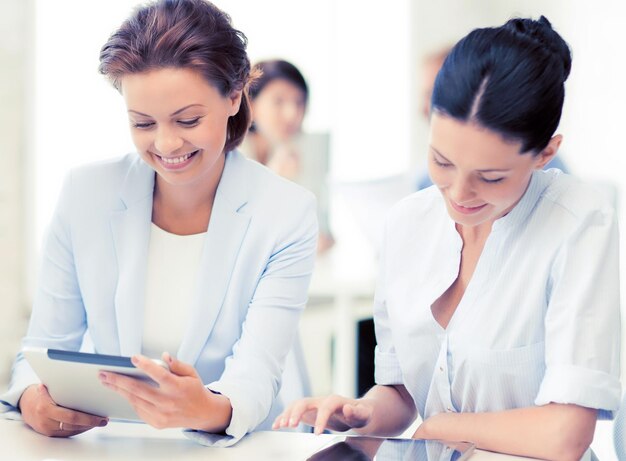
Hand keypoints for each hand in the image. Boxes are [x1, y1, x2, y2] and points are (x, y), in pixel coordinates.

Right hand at [19, 384, 107, 436]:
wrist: (25, 404)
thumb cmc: (41, 392)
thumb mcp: (49, 387)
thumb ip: (62, 388)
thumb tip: (84, 382)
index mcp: (46, 408)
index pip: (71, 417)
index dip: (88, 418)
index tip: (101, 416)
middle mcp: (46, 421)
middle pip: (73, 425)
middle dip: (91, 423)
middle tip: (104, 420)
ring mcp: (47, 429)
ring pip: (72, 431)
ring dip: (87, 426)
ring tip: (99, 421)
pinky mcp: (49, 434)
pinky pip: (67, 433)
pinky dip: (79, 429)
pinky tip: (88, 424)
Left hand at [99, 352, 230, 431]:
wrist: (202, 413)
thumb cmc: (194, 390)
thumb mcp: (191, 373)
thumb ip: (177, 364)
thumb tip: (164, 356)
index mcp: (177, 387)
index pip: (159, 374)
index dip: (145, 365)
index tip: (133, 358)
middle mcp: (168, 402)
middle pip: (138, 389)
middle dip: (118, 380)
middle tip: (104, 373)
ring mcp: (161, 414)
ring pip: (134, 400)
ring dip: (118, 390)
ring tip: (107, 382)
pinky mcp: (156, 422)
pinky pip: (138, 409)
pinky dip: (129, 399)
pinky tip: (122, 392)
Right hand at [272, 395, 373, 434]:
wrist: (355, 411)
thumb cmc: (360, 414)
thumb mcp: (363, 414)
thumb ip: (358, 412)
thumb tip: (349, 408)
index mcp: (335, 400)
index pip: (326, 406)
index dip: (321, 419)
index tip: (317, 433)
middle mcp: (321, 400)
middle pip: (305, 401)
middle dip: (297, 412)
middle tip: (291, 425)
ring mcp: (313, 404)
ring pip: (296, 405)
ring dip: (287, 414)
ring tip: (280, 425)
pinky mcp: (307, 411)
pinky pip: (293, 411)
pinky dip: (284, 416)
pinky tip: (276, 424)